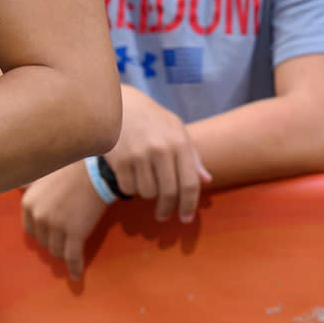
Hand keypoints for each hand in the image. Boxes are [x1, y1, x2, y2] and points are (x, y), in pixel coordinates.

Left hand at [21, 160, 107, 279]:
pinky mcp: (75, 233)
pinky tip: (75, 274)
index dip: (42, 234)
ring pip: (57, 251)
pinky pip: (72, 256)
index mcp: (28, 203)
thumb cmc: (68, 171)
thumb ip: (28, 185)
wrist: (94, 171)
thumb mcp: (41, 177)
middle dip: (54, 241)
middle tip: (65, 238)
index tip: (51, 235)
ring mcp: (56, 226)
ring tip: (72, 248)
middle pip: (43, 242)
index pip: (30, 230)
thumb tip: (18, 186)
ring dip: (64, 252)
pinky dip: (74, 268)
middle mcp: (38, 216)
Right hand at [105, 87, 209, 222]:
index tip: (186, 218)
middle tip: (163, 216)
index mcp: (179, 143)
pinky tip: (130, 176)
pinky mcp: (119, 159)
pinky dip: (130, 187)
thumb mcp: (176, 130)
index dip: (189, 205)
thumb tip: (206, 180)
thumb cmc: (152, 118)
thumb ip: (192, 156)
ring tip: (144, 181)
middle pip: (168, 193)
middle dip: (167, 210)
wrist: (118, 104)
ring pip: (147, 192)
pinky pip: (128, 187)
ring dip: (147, 193)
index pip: (189, 184)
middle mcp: (160, 150)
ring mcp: (138, 154)